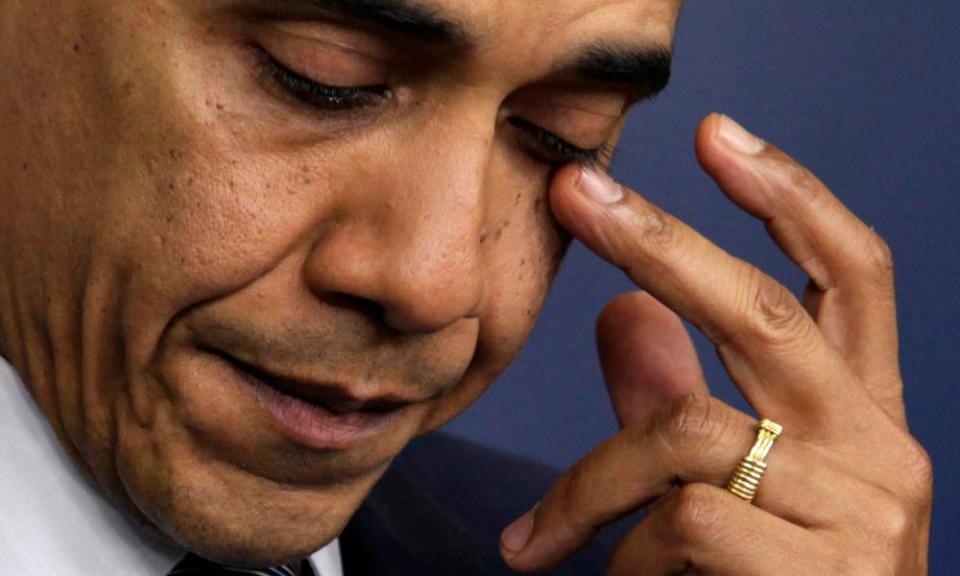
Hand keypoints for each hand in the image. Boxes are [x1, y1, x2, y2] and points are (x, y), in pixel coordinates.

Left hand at [499, 114, 931, 574]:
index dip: (790, 195)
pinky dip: (613, 550)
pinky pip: (675, 519)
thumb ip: (677, 400)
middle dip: (661, 241)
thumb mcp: (728, 490)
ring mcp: (858, 514)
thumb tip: (618, 314)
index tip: (717, 133)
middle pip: (767, 311)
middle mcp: (881, 451)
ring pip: (686, 432)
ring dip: (590, 484)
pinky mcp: (813, 573)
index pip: (852, 274)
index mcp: (864, 418)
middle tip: (577, 192)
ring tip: (542, 541)